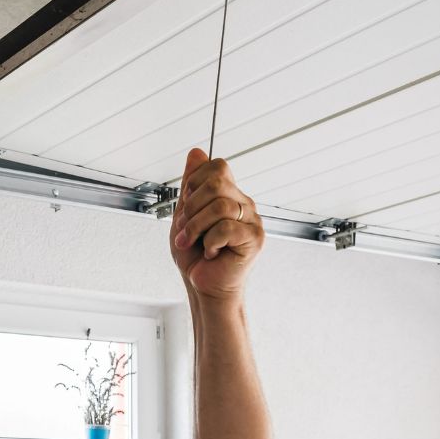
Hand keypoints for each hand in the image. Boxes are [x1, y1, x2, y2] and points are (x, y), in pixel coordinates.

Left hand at [170, 148, 263, 299]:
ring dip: (197, 227)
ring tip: (193, 242)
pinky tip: (212, 252)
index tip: (187, 206)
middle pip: (217, 183)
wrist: (203, 286)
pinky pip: (227, 228)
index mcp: (229, 194)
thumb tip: (196, 152)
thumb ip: (192, 185)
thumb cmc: (195, 256)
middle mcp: (244, 203)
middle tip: (186, 229)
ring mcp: (252, 220)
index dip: (195, 182)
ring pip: (221, 206)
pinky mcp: (255, 239)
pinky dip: (210, 242)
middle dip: (192, 207)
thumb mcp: (185, 215)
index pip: (217, 167)